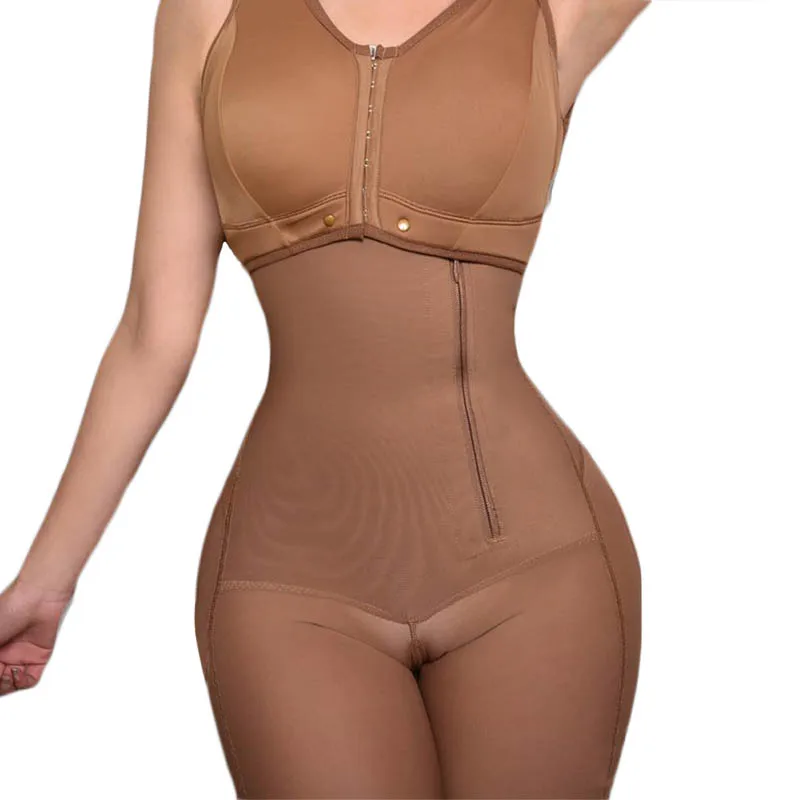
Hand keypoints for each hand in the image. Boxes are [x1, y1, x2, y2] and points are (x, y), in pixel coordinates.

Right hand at [0, 576, 74, 695]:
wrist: (39, 598)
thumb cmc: (10, 607)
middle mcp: (2, 655)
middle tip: (0, 667)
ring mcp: (18, 657)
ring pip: (9, 684)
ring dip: (7, 683)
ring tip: (6, 671)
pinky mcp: (37, 658)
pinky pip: (29, 679)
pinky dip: (22, 681)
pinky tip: (18, 671)